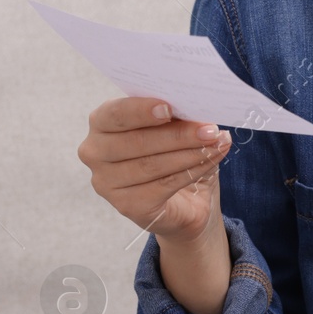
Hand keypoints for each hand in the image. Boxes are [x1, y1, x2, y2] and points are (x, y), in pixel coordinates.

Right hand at [78, 96, 230, 241]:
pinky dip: (191, 171)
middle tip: (210, 130)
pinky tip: (211, 161)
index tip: (168, 108)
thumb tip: (200, 115)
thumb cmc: (174, 153)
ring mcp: (106, 181)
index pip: (115, 113)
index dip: (141, 110)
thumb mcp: (176, 129)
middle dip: (178, 135)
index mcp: (102, 123)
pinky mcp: (126, 205)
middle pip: (137, 141)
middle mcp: (95, 152)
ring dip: (190, 153)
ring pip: (151, 164)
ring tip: (216, 144)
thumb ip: (178, 118)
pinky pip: (163, 185)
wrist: (185, 200)